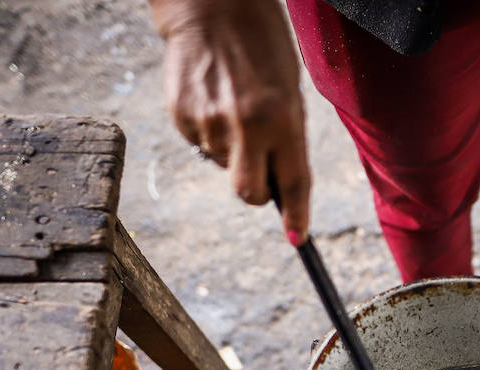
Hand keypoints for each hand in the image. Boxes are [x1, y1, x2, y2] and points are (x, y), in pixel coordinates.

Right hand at [154, 0, 310, 241]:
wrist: (211, 7)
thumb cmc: (262, 46)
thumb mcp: (288, 89)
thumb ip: (286, 135)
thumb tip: (278, 183)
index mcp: (283, 118)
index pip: (294, 182)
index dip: (297, 216)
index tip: (298, 238)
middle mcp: (246, 126)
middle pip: (248, 193)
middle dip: (255, 191)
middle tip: (259, 172)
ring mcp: (210, 123)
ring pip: (221, 165)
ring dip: (230, 149)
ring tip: (233, 107)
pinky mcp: (181, 117)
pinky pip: (199, 145)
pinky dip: (208, 133)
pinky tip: (212, 100)